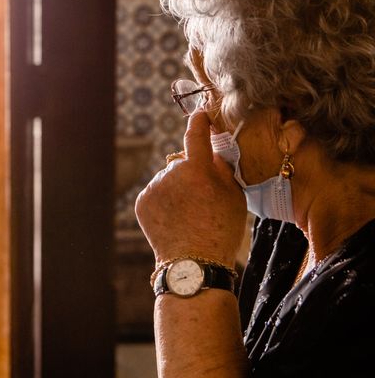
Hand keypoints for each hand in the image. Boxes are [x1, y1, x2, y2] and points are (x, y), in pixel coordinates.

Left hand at [135, 111, 246, 267]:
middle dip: (191, 173)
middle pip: (182, 163)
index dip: (199, 123)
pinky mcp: (142, 201)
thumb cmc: (221, 231)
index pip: (196, 136)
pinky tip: (174, 219)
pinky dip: (163, 200)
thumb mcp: (235, 197)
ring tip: (187, 215)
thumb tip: (212, 153)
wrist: (193, 263)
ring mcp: (154, 187)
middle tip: (202, 200)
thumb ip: (223, 169)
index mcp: (197, 169)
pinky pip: (156, 192)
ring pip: (168, 179)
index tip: (199, 114)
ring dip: (176, 188)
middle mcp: (171, 173)